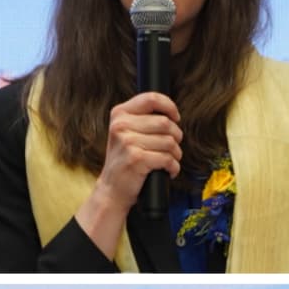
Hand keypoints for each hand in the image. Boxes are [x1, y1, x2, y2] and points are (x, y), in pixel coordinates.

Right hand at [95, 91, 182, 210]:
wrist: (112, 189)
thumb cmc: (125, 161)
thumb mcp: (126, 133)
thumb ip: (143, 120)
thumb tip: (172, 114)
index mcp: (120, 114)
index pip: (151, 99)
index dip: (170, 107)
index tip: (176, 118)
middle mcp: (121, 125)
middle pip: (165, 123)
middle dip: (176, 137)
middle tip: (172, 148)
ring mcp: (128, 142)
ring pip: (169, 142)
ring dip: (176, 154)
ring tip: (169, 161)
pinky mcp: (137, 159)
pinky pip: (168, 159)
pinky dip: (174, 167)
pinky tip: (168, 171)